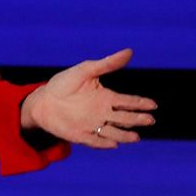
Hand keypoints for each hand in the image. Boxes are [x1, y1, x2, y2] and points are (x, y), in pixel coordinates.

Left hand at [21, 48, 156, 148]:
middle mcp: (104, 113)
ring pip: (114, 132)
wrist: (42, 101)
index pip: (129, 101)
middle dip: (138, 119)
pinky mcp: (81, 136)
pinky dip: (103, 143)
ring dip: (124, 135)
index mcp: (107, 98)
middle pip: (125, 118)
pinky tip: (112, 144)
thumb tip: (129, 51)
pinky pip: (94, 141)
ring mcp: (93, 125)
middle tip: (149, 120)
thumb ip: (106, 64)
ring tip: (136, 137)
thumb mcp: (84, 71)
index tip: (152, 105)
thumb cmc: (64, 84)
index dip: (141, 103)